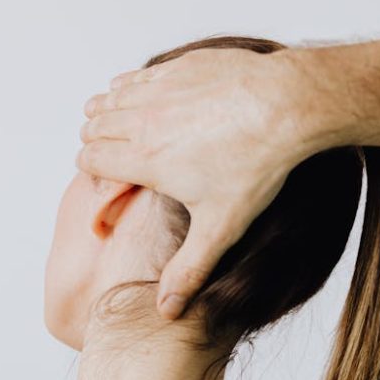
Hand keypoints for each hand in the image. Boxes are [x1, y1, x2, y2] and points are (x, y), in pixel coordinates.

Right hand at [78, 46, 323, 318]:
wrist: (289, 105)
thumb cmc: (256, 166)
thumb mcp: (222, 227)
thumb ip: (189, 270)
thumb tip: (166, 312)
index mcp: (145, 160)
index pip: (90, 160)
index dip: (91, 170)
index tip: (104, 179)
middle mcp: (143, 120)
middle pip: (93, 126)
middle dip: (96, 142)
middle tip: (112, 156)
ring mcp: (160, 88)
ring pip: (109, 97)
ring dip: (107, 112)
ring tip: (120, 128)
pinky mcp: (180, 66)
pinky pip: (137, 75)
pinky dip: (131, 87)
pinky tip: (144, 99)